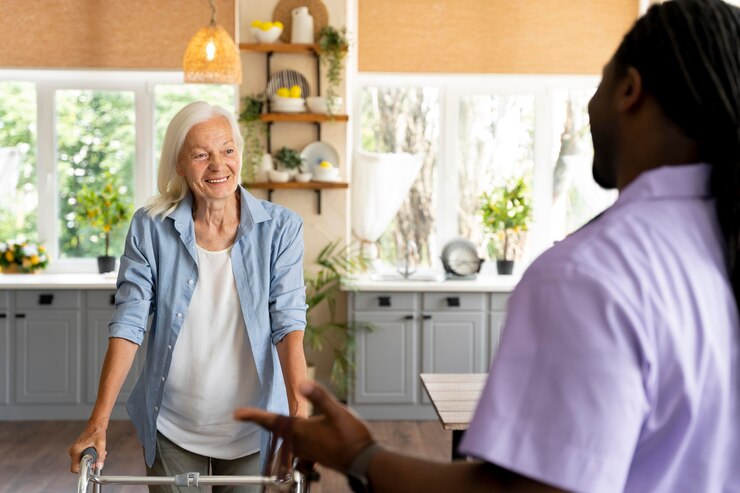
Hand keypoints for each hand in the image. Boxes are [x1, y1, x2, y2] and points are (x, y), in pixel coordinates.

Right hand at [68, 419, 106, 472]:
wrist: (95, 425)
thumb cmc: (97, 432)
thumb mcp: (101, 445)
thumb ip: (100, 456)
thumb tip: (99, 466)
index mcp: (76, 450)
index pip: (74, 468)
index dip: (82, 470)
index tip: (91, 468)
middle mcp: (73, 451)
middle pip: (79, 465)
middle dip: (89, 464)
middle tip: (97, 460)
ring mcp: (74, 450)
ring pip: (81, 461)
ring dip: (90, 460)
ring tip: (98, 453)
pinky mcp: (76, 449)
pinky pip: (81, 457)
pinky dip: (88, 456)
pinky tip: (95, 452)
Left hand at [234, 380, 373, 471]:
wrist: (363, 461)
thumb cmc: (351, 437)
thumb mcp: (337, 412)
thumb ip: (319, 397)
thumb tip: (302, 383)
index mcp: (301, 430)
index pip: (272, 422)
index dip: (254, 416)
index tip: (238, 413)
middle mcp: (300, 442)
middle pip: (275, 430)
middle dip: (262, 421)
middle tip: (245, 414)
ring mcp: (306, 451)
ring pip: (285, 438)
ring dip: (275, 430)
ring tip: (268, 421)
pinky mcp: (314, 455)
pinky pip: (295, 445)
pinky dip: (290, 437)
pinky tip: (298, 434)